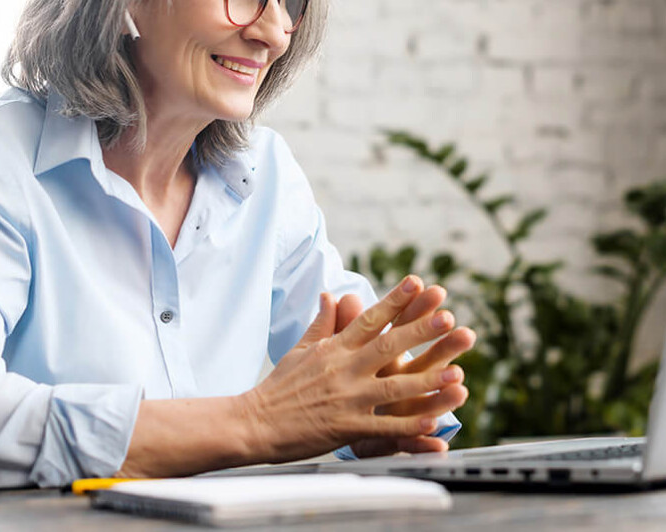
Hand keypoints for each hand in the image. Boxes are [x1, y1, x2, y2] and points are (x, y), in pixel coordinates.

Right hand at [240, 276, 471, 463]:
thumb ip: (323, 323)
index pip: (368, 319)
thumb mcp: (300, 348)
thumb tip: (333, 295)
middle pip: (387, 346)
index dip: (395, 300)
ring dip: (426, 380)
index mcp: (333, 349)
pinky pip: (383, 427)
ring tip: (456, 372)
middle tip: (448, 317)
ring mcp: (346, 399)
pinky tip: (433, 422)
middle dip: (420, 331)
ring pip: (393, 387)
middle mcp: (342, 369)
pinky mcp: (346, 428)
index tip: (417, 283)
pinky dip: (409, 425)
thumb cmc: (279, 386)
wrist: (254, 422)